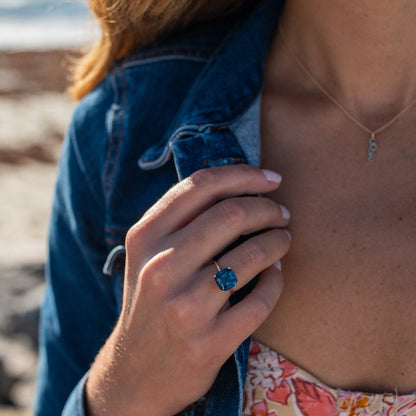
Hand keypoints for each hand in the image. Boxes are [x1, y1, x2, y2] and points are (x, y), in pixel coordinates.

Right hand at [85, 164, 290, 415]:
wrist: (136, 372)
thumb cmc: (150, 302)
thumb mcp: (149, 256)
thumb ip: (183, 221)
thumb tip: (241, 190)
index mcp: (145, 237)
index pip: (200, 185)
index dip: (243, 174)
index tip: (271, 178)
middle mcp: (160, 267)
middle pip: (232, 213)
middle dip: (268, 207)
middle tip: (281, 213)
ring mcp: (184, 306)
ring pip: (253, 254)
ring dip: (279, 241)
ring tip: (283, 240)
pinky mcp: (209, 341)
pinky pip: (261, 299)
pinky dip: (277, 281)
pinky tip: (275, 274)